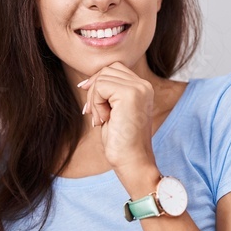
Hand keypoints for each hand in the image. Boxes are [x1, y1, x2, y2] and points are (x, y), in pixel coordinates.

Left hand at [78, 62, 156, 177]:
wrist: (132, 161)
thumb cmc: (120, 141)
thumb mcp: (112, 111)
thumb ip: (107, 94)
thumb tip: (86, 81)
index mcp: (143, 88)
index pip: (114, 69)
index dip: (98, 84)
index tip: (91, 105)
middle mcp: (144, 85)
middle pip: (107, 70)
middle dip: (94, 91)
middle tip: (95, 114)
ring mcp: (139, 88)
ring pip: (102, 78)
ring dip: (94, 100)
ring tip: (102, 119)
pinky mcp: (130, 94)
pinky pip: (100, 87)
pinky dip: (96, 104)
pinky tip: (104, 120)